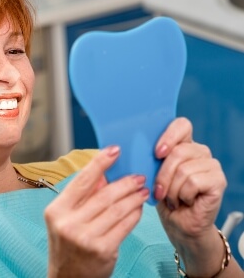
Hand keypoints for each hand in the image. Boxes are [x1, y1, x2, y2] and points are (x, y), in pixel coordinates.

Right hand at [44, 146, 148, 277]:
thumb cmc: (68, 245)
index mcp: (56, 210)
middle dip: (125, 183)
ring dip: (134, 197)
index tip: (114, 150)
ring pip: (117, 209)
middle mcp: (68, 223)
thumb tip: (105, 174)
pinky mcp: (103, 250)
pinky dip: (135, 214)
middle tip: (138, 176)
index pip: (81, 181)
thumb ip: (83, 197)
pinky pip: (125, 225)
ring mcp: (85, 238)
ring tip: (143, 190)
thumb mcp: (66, 218)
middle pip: (104, 195)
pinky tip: (139, 208)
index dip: (100, 163)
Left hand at [154, 117, 228, 275]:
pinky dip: (183, 195)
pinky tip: (185, 201)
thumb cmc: (163, 198)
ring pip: (184, 169)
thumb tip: (131, 147)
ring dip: (172, 189)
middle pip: (179, 151)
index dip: (169, 136)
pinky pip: (193, 182)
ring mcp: (211, 165)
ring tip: (172, 198)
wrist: (178, 225)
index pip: (182, 125)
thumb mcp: (151, 174)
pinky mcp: (218, 180)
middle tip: (159, 190)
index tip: (156, 153)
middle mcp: (199, 151)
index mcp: (183, 144)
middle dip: (163, 175)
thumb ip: (149, 158)